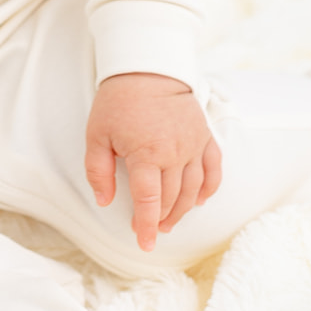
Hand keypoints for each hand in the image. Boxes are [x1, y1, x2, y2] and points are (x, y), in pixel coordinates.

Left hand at [83, 71, 221, 251]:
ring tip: (168, 221)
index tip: (143, 243)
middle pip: (171, 199)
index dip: (145, 225)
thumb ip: (98, 171)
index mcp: (147, 153)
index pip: (149, 201)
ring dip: (182, 210)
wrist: (146, 68)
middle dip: (160, 219)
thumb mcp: (96, 134)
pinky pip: (213, 170)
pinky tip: (199, 201)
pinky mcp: (205, 136)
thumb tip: (104, 201)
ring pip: (193, 190)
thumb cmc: (119, 101)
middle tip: (150, 228)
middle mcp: (175, 152)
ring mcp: (194, 145)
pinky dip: (208, 189)